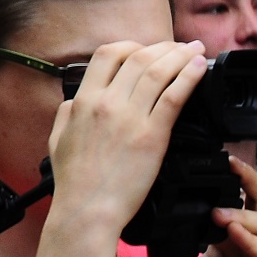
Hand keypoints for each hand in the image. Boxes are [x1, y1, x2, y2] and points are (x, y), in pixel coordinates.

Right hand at [46, 40, 206, 232]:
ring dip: (181, 55)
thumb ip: (66, 114)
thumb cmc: (75, 181)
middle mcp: (106, 103)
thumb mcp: (57, 140)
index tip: (147, 49)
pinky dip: (189, 77)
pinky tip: (199, 68)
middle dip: (164, 47)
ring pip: (159, 71)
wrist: (87, 210)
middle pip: (139, 57)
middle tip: (181, 46)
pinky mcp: (152, 135)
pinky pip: (174, 96)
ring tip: (195, 50)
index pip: (109, 54)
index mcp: (83, 101)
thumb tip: (75, 99)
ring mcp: (130, 118)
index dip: (132, 46)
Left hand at [188, 156, 256, 256]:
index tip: (210, 159)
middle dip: (247, 177)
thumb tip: (161, 222)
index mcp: (233, 236)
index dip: (228, 177)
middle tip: (229, 163)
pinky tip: (232, 233)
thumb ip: (182, 245)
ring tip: (218, 211)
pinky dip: (248, 239)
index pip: (236, 196)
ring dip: (241, 213)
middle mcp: (252, 241)